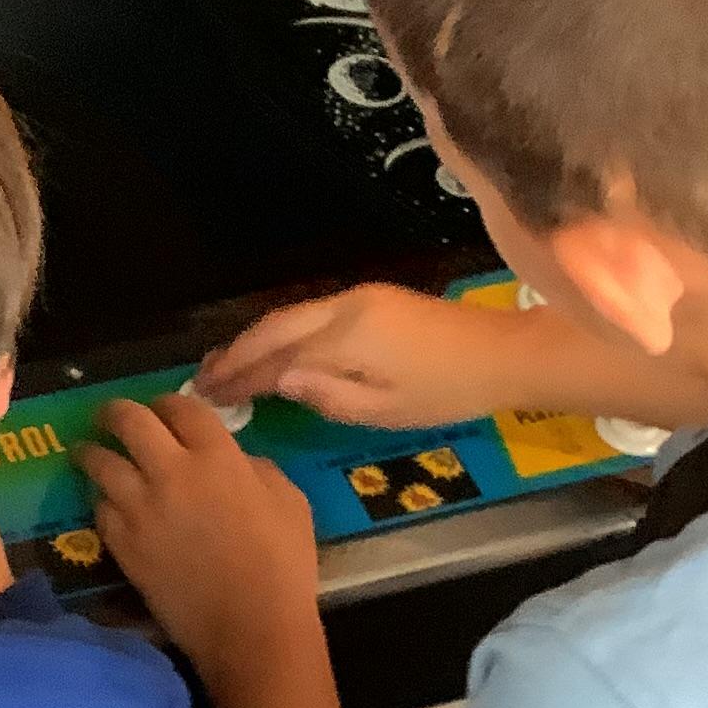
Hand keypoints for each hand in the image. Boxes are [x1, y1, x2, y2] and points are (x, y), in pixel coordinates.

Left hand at [75, 392, 320, 691]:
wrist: (250, 627)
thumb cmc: (283, 564)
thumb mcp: (288, 500)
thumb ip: (255, 468)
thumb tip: (233, 460)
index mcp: (216, 455)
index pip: (178, 406)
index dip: (168, 402)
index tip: (163, 410)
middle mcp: (170, 471)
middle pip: (128, 420)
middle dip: (115, 411)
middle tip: (111, 416)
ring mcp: (139, 508)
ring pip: (98, 461)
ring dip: (92, 452)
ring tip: (88, 452)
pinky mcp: (122, 544)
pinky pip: (99, 507)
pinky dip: (101, 499)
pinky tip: (106, 501)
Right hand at [194, 283, 506, 429]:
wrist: (503, 353)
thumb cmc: (448, 392)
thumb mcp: (385, 410)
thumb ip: (326, 394)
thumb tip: (278, 380)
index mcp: (346, 335)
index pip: (276, 354)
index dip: (239, 374)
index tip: (209, 394)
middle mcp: (345, 306)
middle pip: (276, 324)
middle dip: (238, 351)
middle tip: (204, 378)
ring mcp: (360, 298)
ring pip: (293, 315)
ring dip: (258, 340)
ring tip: (228, 366)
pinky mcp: (374, 300)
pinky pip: (313, 314)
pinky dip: (285, 333)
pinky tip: (275, 352)